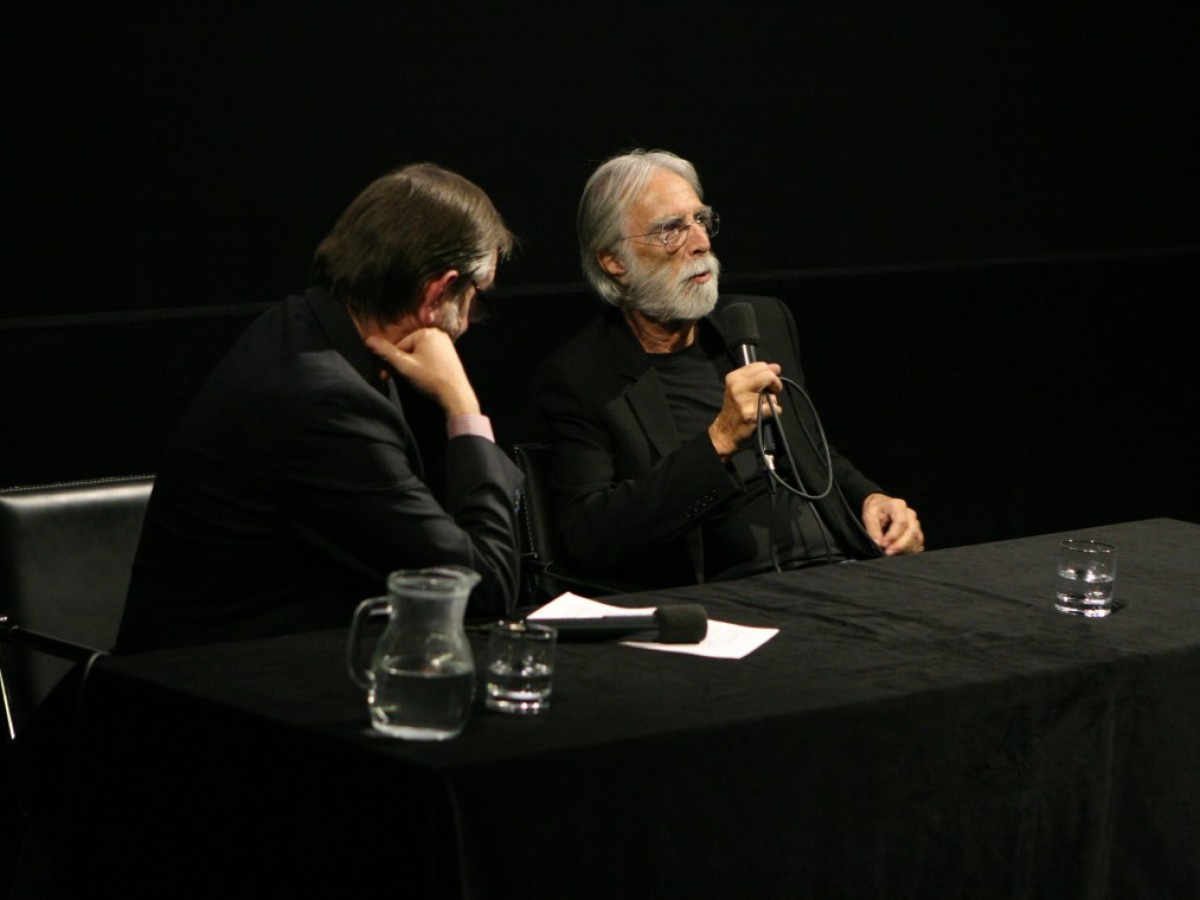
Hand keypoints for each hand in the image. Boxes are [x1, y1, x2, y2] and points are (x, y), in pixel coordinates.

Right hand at [364, 328, 480, 416]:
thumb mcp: (405, 366)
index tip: (384, 375)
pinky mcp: (448, 355)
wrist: (457, 396)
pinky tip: (422, 378)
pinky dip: (421, 367)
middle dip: (400, 364)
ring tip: (412, 379)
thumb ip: (387, 353)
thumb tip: (369, 340)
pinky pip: (428, 357)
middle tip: (394, 378)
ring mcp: (445, 345)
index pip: (399, 345)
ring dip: (409, 366)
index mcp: (427, 332)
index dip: (391, 361)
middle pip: (408, 348)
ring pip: (417, 354)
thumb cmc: (431, 379)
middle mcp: (437, 334)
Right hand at [708, 362, 782, 459]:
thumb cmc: (735, 408)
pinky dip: (774, 412)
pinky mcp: (752, 414)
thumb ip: (757, 375)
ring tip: (761, 407)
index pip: (761, 366)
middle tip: (773, 392)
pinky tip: (764, 414)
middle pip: (768, 376)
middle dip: (776, 384)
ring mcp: (744, 401)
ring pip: (772, 395)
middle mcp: (737, 387)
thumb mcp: (739, 387)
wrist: (725, 432)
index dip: (770, 373)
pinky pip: (775, 408)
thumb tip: (776, 367)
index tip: (769, 382)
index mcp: (734, 378)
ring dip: (772, 402)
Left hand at [861, 493, 924, 554]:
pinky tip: (900, 554)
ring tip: (892, 554)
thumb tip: (878, 542)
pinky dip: (911, 550)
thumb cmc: (876, 509)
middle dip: (901, 544)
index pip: (901, 522)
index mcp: (898, 505)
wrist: (881, 506)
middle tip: (888, 552)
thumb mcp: (869, 515)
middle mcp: (910, 513)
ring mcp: (915, 523)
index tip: (883, 544)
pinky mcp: (917, 532)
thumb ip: (873, 528)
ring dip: (906, 549)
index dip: (893, 535)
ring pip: (917, 538)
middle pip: (912, 531)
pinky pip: (918, 543)